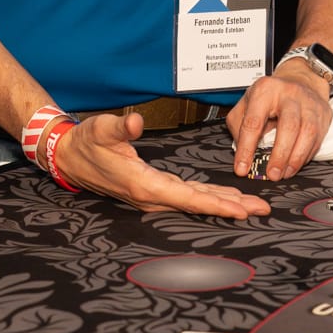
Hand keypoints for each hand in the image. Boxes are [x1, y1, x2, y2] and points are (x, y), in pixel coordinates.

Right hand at [53, 112, 270, 218]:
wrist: (70, 157)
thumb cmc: (86, 144)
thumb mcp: (100, 130)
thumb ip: (119, 127)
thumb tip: (136, 122)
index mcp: (144, 185)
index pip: (187, 198)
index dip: (215, 204)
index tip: (240, 209)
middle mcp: (152, 197)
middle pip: (198, 205)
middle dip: (231, 209)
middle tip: (262, 210)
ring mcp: (153, 196)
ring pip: (195, 204)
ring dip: (224, 205)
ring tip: (252, 207)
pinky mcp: (154, 191)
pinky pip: (188, 198)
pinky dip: (209, 200)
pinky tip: (225, 199)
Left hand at [226, 62, 332, 181]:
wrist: (299, 80)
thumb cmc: (270, 96)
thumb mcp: (246, 103)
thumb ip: (239, 126)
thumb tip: (242, 153)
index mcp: (265, 90)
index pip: (254, 122)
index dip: (246, 148)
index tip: (242, 168)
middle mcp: (289, 94)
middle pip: (288, 126)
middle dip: (279, 154)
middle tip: (271, 174)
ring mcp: (309, 103)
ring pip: (307, 132)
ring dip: (295, 158)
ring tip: (284, 173)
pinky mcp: (323, 113)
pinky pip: (317, 138)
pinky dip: (306, 156)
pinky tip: (295, 165)